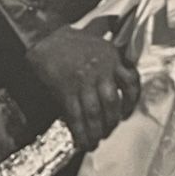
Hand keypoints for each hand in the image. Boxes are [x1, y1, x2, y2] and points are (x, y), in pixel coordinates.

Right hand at [25, 25, 137, 152]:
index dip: (132, 101)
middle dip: (112, 121)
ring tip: (95, 141)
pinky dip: (80, 131)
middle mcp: (100, 70)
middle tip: (108, 130)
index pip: (131, 82)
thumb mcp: (97, 37)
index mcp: (111, 57)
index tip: (127, 112)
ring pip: (95, 113)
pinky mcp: (66, 91)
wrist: (42, 37)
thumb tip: (121, 34)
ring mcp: (83, 82)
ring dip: (96, 130)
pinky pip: (76, 116)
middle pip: (112, 102)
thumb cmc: (69, 39)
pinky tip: (82, 141)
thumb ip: (111, 48)